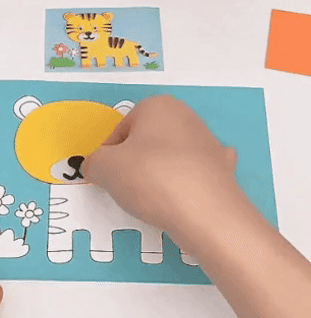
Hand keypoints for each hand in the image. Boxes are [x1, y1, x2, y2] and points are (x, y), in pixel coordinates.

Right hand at [82, 95, 236, 240]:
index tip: (108, 177)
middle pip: (146, 141)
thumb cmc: (149, 177)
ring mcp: (209, 141)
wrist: (204, 211)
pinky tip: (184, 196)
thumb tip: (95, 167)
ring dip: (159, 172)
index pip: (120, 131)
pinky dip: (188, 181)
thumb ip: (93, 163)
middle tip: (128, 188)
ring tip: (155, 198)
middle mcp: (186, 115)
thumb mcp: (105, 168)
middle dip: (134, 162)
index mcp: (157, 106)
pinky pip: (196, 172)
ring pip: (171, 156)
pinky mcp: (223, 167)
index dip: (108, 156)